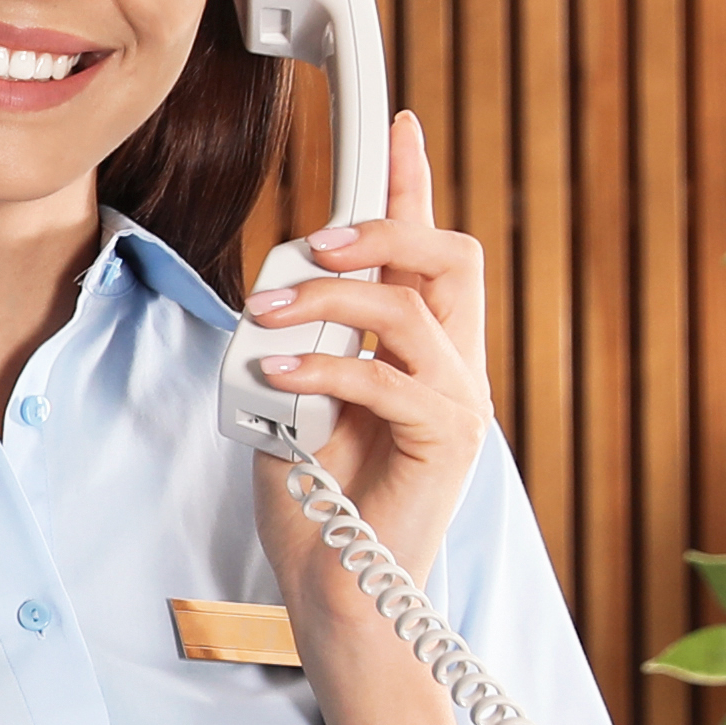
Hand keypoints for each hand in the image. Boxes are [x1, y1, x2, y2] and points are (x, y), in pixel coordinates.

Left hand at [242, 107, 502, 592]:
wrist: (338, 596)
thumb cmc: (317, 513)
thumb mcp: (290, 411)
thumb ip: (293, 352)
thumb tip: (269, 306)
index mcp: (418, 353)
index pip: (427, 252)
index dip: (413, 185)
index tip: (397, 128)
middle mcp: (450, 368)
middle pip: (450, 255)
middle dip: (384, 227)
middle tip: (313, 241)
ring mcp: (456, 402)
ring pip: (413, 304)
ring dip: (332, 296)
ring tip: (269, 315)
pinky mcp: (447, 440)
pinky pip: (391, 377)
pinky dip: (328, 366)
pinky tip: (280, 377)